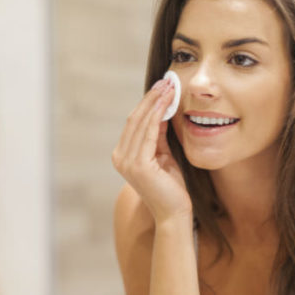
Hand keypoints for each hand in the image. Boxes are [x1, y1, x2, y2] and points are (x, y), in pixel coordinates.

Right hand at [111, 77, 191, 223]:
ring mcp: (127, 162)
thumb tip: (162, 110)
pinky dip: (159, 115)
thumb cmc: (171, 186)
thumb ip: (159, 136)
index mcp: (122, 155)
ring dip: (156, 102)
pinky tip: (168, 103)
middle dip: (152, 98)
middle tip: (166, 81)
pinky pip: (149, 132)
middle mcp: (120, 157)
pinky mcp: (139, 165)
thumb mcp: (163, 155)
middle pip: (135, 119)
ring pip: (141, 122)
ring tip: (169, 87)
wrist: (174, 213)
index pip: (134, 122)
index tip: (162, 87)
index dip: (147, 103)